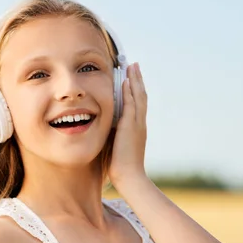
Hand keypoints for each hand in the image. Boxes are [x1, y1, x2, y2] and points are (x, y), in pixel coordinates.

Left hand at [108, 62, 147, 191]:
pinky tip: (126, 81)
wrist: (128, 177)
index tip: (130, 77)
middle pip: (141, 95)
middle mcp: (140, 123)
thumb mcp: (114, 145)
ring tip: (132, 66)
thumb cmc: (119, 166)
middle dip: (137, 79)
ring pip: (139, 96)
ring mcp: (137, 124)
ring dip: (135, 80)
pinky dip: (129, 92)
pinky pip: (132, 105)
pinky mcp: (131, 127)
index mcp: (136, 128)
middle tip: (134, 65)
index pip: (137, 103)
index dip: (134, 89)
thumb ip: (111, 134)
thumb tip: (101, 128)